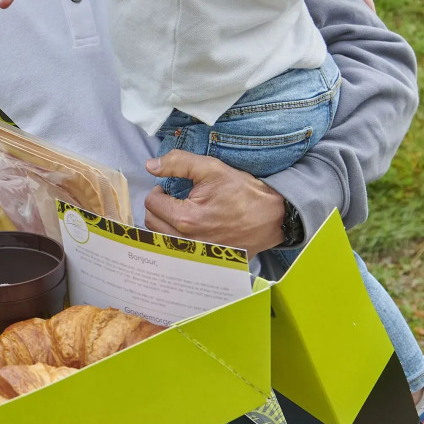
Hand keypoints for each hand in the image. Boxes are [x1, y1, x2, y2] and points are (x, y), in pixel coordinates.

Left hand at [143, 151, 284, 256]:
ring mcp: (196, 254)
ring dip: (164, 223)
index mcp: (186, 218)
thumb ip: (178, 163)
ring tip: (180, 212)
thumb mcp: (212, 168)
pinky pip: (177, 251)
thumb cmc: (244, 192)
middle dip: (158, 207)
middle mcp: (187, 241)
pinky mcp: (204, 261)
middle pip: (152, 223)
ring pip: (161, 239)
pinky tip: (190, 229)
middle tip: (173, 199)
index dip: (158, 190)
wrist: (273, 217)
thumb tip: (150, 165)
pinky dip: (176, 239)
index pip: (151, 203)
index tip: (170, 188)